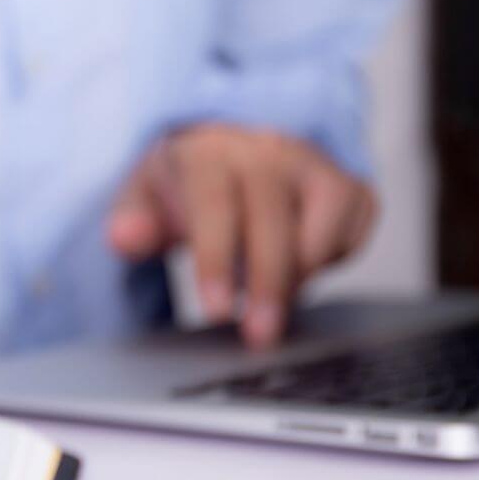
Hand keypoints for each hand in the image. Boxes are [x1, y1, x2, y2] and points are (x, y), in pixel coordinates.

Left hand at [108, 124, 376, 346]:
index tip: (217, 310)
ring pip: (327, 226)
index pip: (216, 205)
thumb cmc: (188, 181)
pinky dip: (331, 261)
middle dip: (269, 285)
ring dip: (302, 274)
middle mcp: (269, 151)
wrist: (230, 144)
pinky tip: (296, 269)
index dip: (217, 260)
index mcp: (212, 152)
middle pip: (275, 221)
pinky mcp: (352, 186)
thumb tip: (123, 237)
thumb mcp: (145, 196)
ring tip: (268, 299)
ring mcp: (316, 166)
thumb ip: (131, 220)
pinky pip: (355, 233)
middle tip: (258, 335)